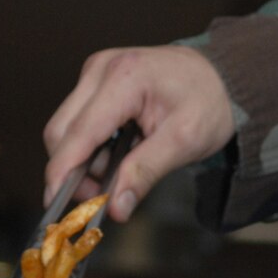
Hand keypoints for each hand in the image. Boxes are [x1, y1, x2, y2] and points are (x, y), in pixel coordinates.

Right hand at [44, 45, 233, 222]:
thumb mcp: (185, 142)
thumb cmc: (209, 102)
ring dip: (84, 160)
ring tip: (123, 170)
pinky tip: (120, 153)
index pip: (78, 132)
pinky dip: (91, 146)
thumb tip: (115, 208)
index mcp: (124, 78)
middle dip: (74, 170)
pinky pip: (78, 122)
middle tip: (102, 197)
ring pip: (65, 129)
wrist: (222, 75)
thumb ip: (146, 173)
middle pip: (60, 131)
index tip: (55, 205)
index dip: (62, 172)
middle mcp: (101, 69)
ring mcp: (96, 72)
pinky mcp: (96, 81)